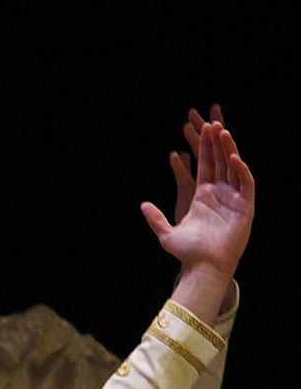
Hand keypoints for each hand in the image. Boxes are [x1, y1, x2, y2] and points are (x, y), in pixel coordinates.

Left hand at [144, 122, 253, 322]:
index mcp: (202, 195)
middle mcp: (220, 194)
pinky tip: (233, 158)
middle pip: (219, 162)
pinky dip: (241, 171)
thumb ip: (155, 218)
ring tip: (223, 133)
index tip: (202, 129)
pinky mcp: (245, 207)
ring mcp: (233, 199)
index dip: (204, 148)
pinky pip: (245, 184)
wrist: (203, 267)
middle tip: (214, 122)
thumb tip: (142, 204)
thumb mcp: (166, 233)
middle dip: (217, 143)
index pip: (205, 165)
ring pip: (233, 169)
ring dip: (229, 150)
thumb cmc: (188, 252)